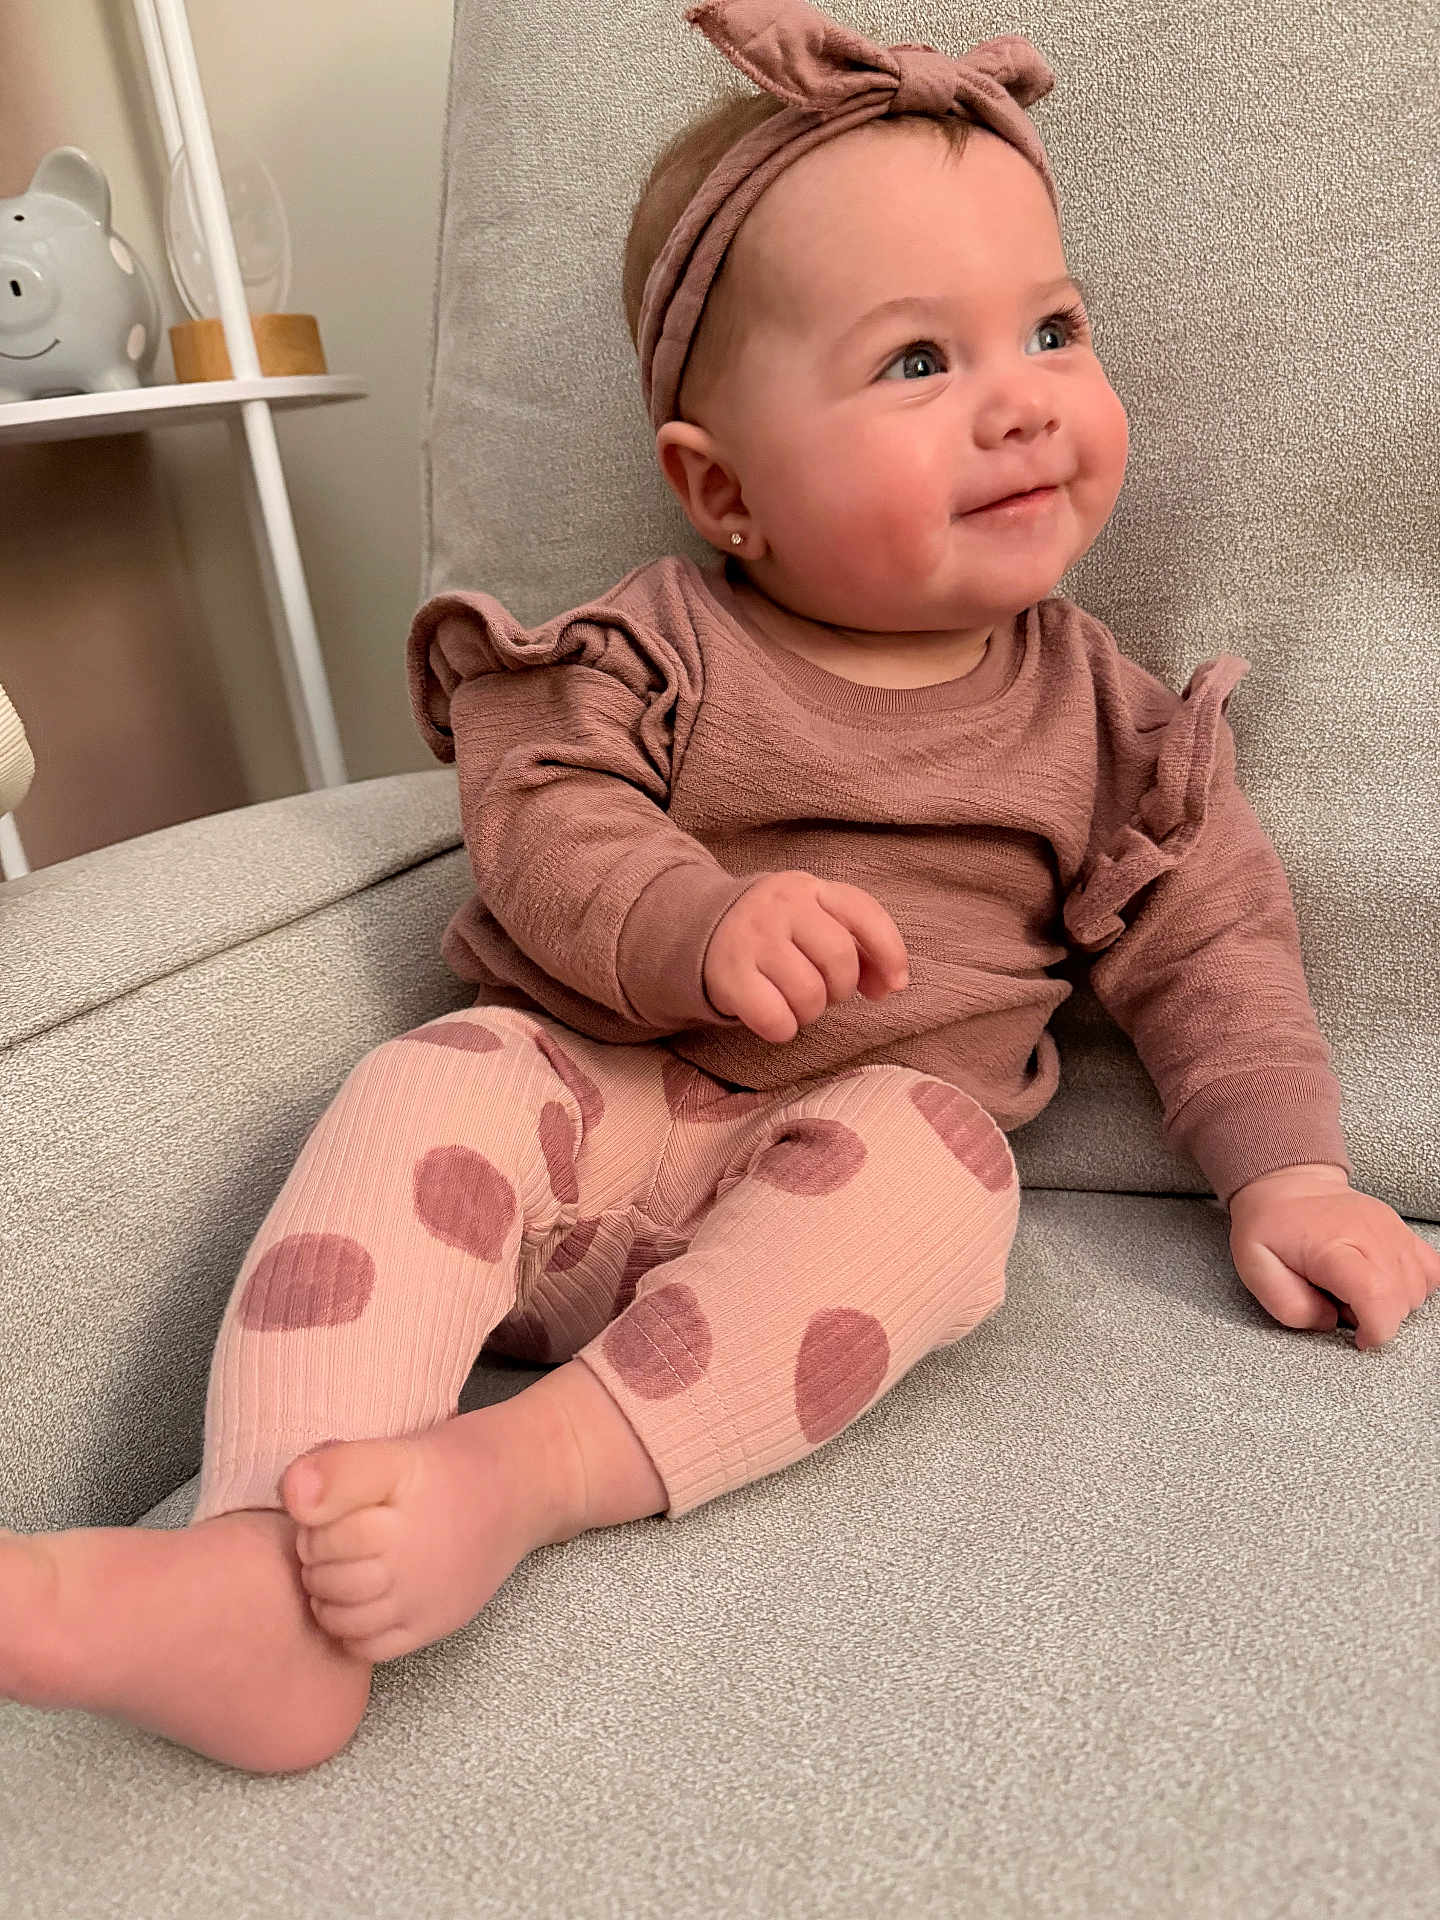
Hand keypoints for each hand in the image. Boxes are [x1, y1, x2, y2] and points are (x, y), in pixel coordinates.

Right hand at [702, 870, 908, 1043]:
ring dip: (810, 1011)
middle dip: (841, 988)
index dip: (889, 953)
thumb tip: (891, 986)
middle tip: (825, 992)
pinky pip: (775, 1019)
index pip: (863, 914)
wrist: (704, 929)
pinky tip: (775, 1017)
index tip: (894, 985)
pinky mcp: (729, 975)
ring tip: (795, 1001)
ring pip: (808, 994)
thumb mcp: (816, 922)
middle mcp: (780, 906)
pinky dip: (783, 1028)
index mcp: (810, 890)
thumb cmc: (779, 933)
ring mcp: (752, 939)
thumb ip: (859, 947)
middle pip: (839, 958)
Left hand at [1228, 1163, 1439, 1349]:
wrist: (1286, 1185)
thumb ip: (1291, 1306)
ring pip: (1419, 1287)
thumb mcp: (1255, 1268)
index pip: (1377, 1295)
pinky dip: (1413, 1287)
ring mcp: (1392, 1229)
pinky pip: (1431, 1269)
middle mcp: (1371, 1234)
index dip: (1376, 1329)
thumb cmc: (1269, 1226)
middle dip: (1377, 1319)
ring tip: (1356, 1289)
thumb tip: (1330, 1323)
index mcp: (1332, 1246)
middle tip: (1342, 1304)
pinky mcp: (1403, 1230)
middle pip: (1403, 1298)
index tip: (1358, 1338)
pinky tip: (1384, 1284)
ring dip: (1393, 1303)